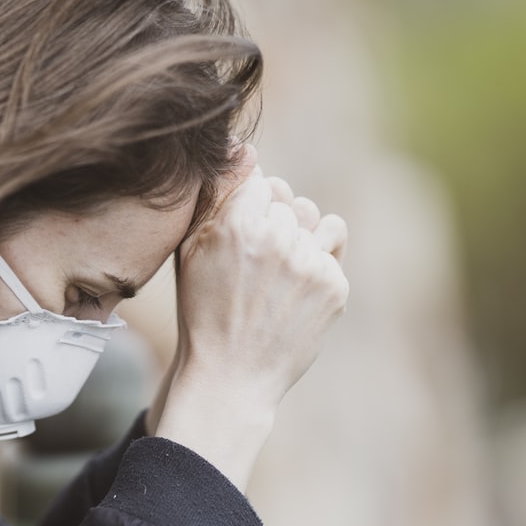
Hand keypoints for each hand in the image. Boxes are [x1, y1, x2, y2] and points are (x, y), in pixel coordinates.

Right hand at [151, 149, 347, 488]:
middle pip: (289, 202)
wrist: (231, 377)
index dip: (250, 210)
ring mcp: (310, 264)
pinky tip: (293, 295)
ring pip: (317, 222)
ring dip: (302, 240)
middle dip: (275, 226)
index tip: (240, 242)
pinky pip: (334, 250)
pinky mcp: (335, 287)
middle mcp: (278, 239)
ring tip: (278, 277)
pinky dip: (318, 268)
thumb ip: (217, 195)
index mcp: (238, 224)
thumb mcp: (191, 251)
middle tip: (255, 270)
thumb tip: (248, 149)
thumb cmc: (203, 312)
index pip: (261, 182)